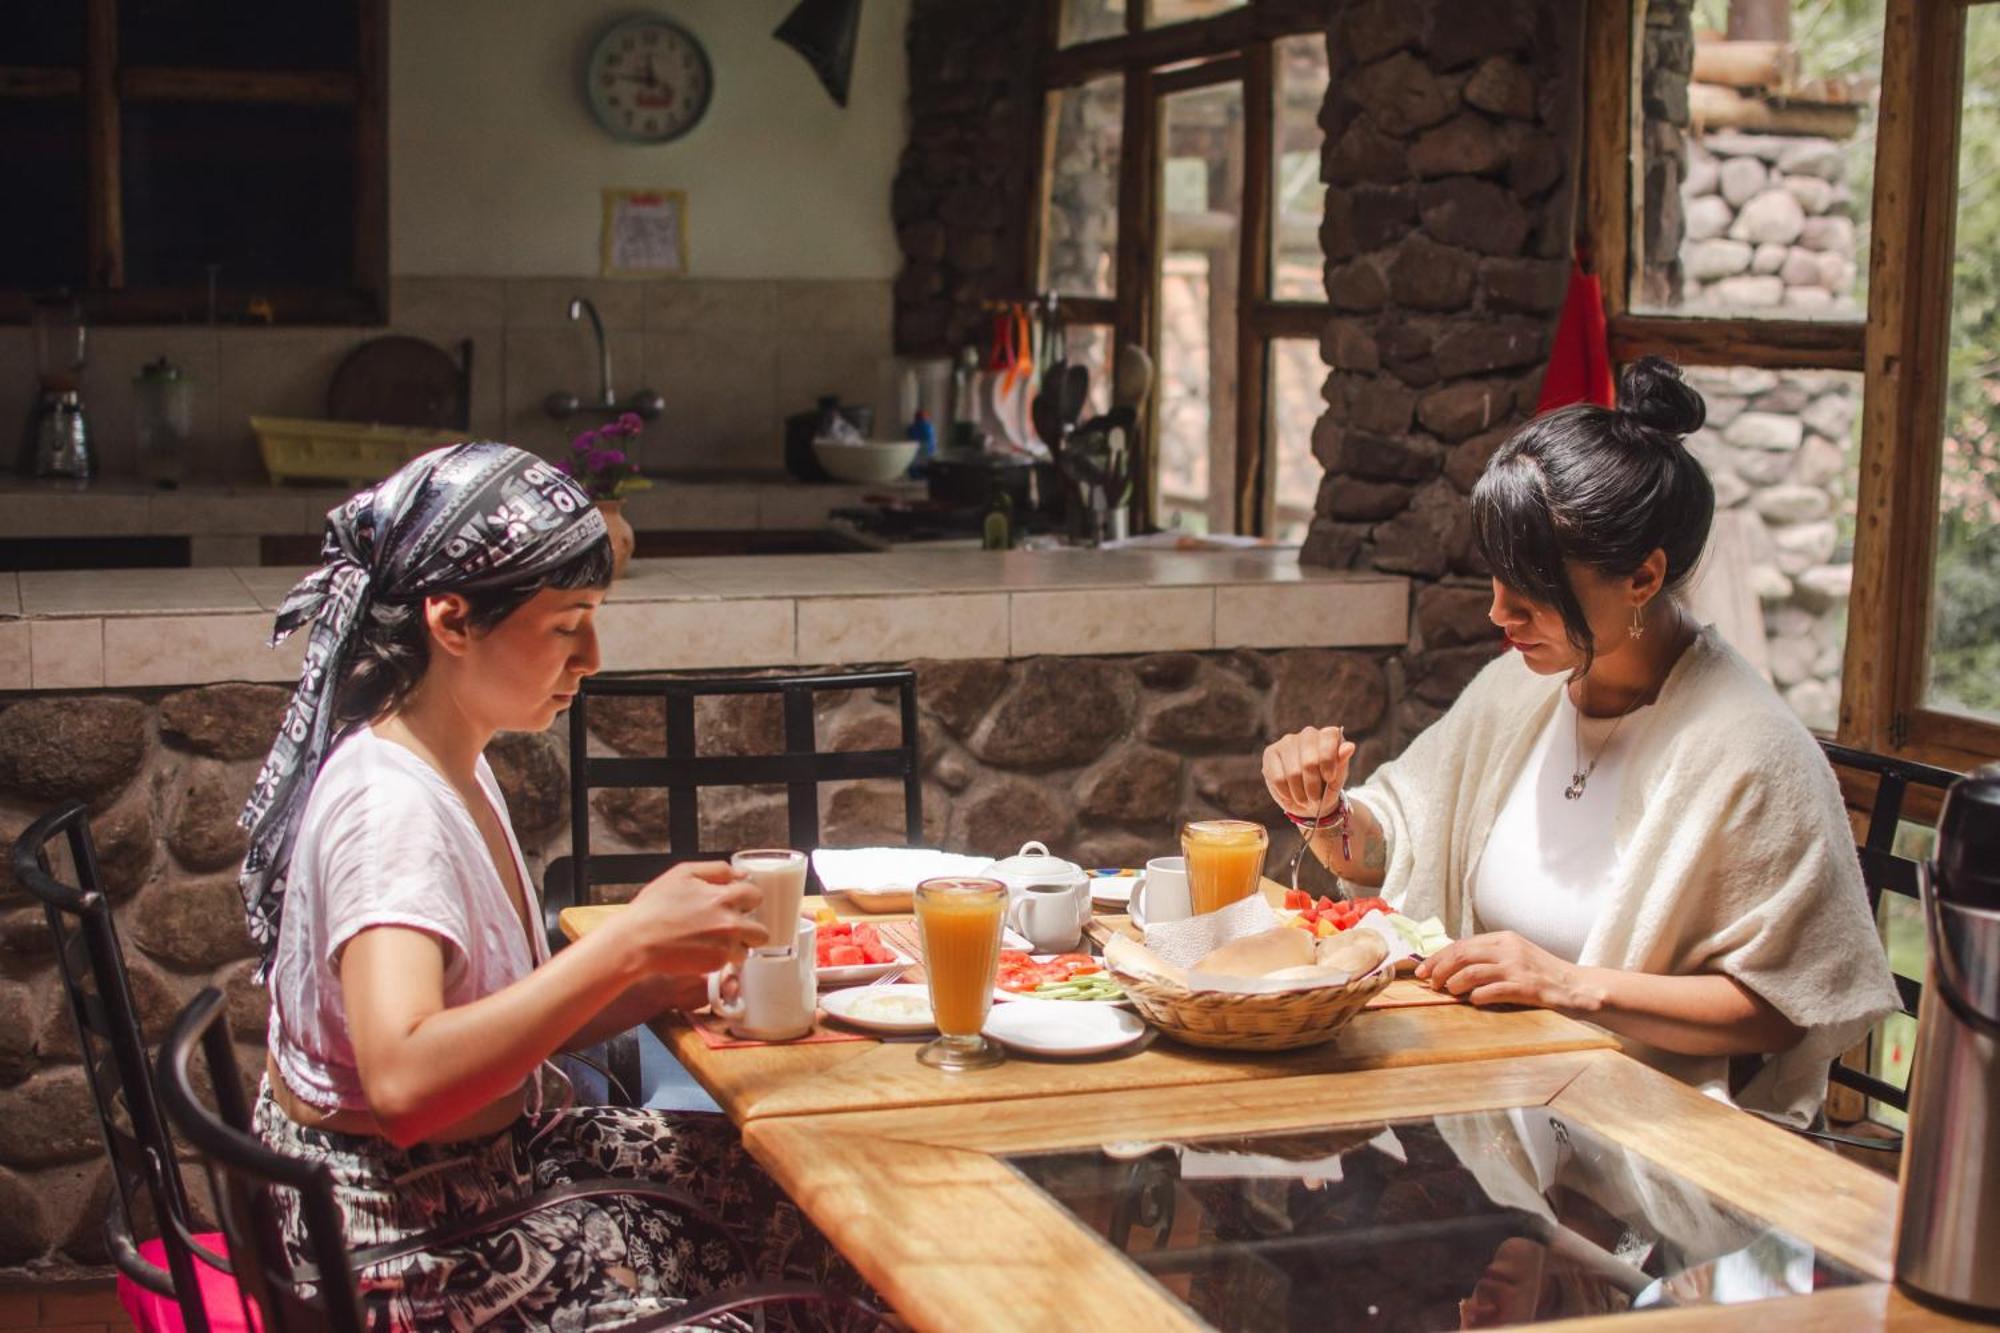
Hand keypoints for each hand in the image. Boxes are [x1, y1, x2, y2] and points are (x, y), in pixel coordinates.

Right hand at [622, 861, 766, 977]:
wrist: (637, 940)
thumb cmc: (655, 906)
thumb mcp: (682, 874)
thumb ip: (717, 870)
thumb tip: (741, 874)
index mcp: (724, 897)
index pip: (756, 896)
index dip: (746, 899)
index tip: (737, 903)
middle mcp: (731, 923)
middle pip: (762, 930)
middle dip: (750, 928)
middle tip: (730, 927)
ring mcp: (725, 946)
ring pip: (747, 949)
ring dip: (736, 946)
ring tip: (714, 941)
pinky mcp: (716, 964)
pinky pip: (729, 962)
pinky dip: (719, 957)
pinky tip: (701, 950)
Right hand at [1261, 725, 1355, 819]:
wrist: (1309, 800)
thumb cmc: (1326, 786)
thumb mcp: (1338, 778)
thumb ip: (1342, 763)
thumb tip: (1350, 746)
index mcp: (1327, 735)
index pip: (1328, 738)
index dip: (1328, 761)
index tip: (1329, 778)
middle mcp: (1307, 734)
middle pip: (1309, 761)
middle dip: (1313, 785)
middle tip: (1315, 798)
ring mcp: (1287, 742)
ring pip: (1292, 772)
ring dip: (1299, 793)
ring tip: (1304, 799)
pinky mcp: (1270, 753)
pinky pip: (1277, 777)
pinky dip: (1286, 792)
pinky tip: (1290, 795)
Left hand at [1416, 931, 1592, 1009]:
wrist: (1580, 986)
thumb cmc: (1545, 974)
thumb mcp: (1517, 955)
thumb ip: (1490, 957)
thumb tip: (1454, 966)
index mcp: (1504, 938)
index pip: (1462, 944)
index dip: (1438, 957)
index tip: (1423, 970)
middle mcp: (1508, 949)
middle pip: (1461, 954)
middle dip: (1438, 969)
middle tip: (1428, 983)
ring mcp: (1517, 967)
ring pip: (1471, 971)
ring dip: (1454, 983)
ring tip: (1448, 993)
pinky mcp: (1526, 987)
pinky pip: (1492, 990)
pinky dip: (1477, 996)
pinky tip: (1472, 1001)